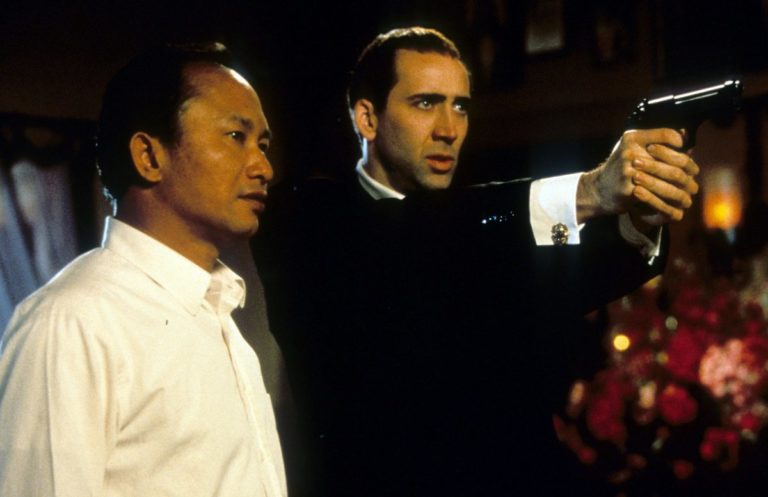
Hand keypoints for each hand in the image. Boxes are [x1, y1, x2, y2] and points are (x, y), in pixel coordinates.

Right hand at [576, 129, 698, 229]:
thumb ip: (654, 141)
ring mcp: (629, 171)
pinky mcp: (628, 189)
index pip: (666, 135)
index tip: (687, 157)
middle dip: (687, 175)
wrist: (596, 190)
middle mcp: (630, 152)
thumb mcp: (631, 148)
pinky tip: (676, 209)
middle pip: (672, 160)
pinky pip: (655, 198)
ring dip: (681, 192)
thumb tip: (685, 136)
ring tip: (688, 197)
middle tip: (693, 183)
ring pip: (667, 181)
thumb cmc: (619, 168)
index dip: (681, 144)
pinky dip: (668, 205)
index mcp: (632, 138)